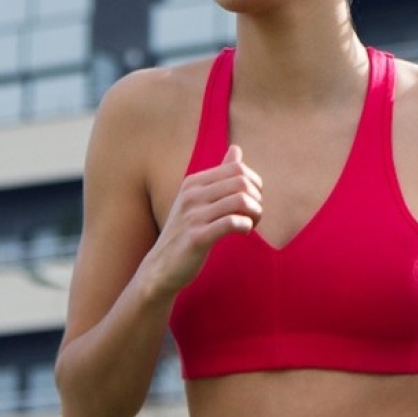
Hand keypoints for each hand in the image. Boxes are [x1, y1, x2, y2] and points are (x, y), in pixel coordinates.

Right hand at [148, 145, 261, 294]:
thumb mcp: (197, 199)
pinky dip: (247, 226)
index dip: (254, 183)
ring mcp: (192, 216)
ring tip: (251, 224)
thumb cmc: (185, 232)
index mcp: (193, 182)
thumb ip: (219, 175)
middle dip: (257, 198)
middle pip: (241, 181)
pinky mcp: (197, 238)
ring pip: (240, 200)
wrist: (160, 268)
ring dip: (255, 213)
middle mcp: (191, 195)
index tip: (252, 200)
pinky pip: (232, 223)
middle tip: (254, 214)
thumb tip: (236, 148)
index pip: (236, 167)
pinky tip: (244, 232)